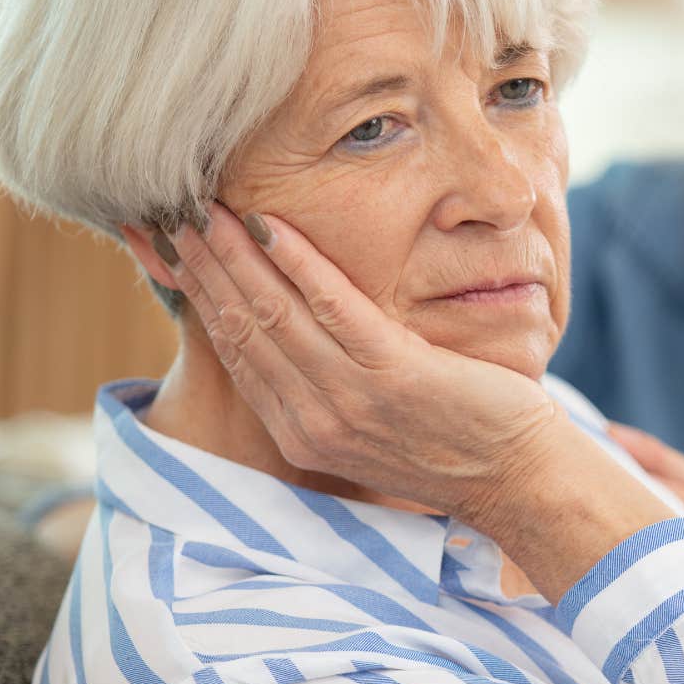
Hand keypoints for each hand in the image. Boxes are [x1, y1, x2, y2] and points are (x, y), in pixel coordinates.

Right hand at [163, 202, 565, 522]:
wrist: (518, 477)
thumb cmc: (455, 437)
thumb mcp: (372, 418)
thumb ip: (327, 382)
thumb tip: (299, 326)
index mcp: (300, 430)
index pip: (233, 349)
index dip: (196, 293)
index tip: (167, 247)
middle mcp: (313, 418)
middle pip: (239, 327)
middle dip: (199, 266)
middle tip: (166, 211)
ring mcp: (349, 400)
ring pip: (272, 314)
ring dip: (232, 255)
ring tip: (203, 207)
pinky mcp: (394, 377)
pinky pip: (333, 310)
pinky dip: (295, 263)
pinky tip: (268, 225)